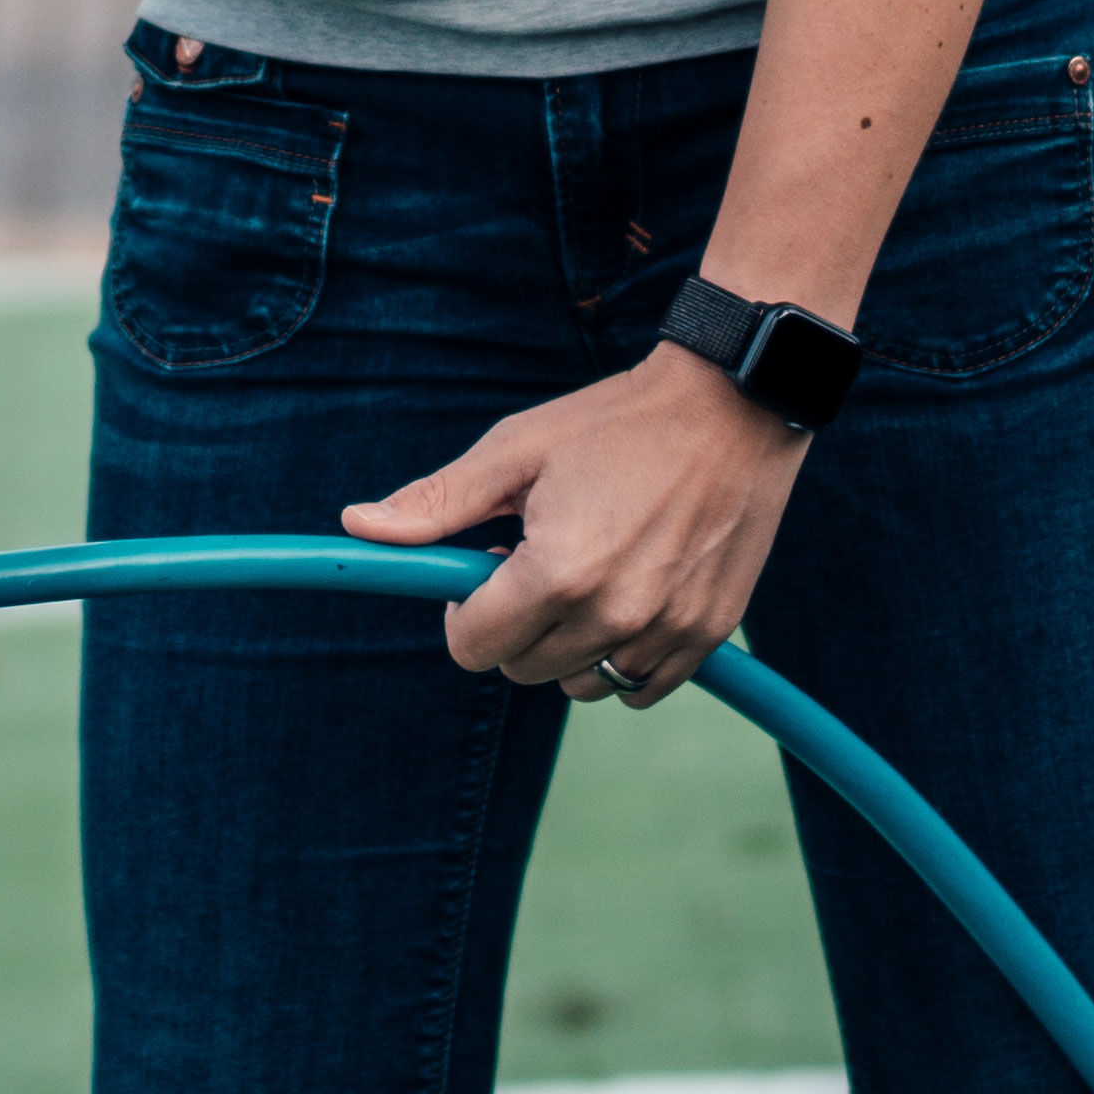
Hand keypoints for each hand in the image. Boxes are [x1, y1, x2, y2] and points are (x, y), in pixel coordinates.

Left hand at [342, 350, 811, 701]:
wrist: (733, 406)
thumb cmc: (616, 423)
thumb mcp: (517, 448)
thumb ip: (438, 501)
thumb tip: (359, 525)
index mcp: (556, 572)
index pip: (474, 647)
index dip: (466, 610)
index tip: (488, 569)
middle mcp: (614, 613)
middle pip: (523, 669)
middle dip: (516, 626)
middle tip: (541, 560)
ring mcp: (667, 630)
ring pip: (581, 685)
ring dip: (569, 646)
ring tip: (590, 575)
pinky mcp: (708, 633)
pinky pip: (641, 687)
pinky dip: (624, 659)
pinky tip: (629, 599)